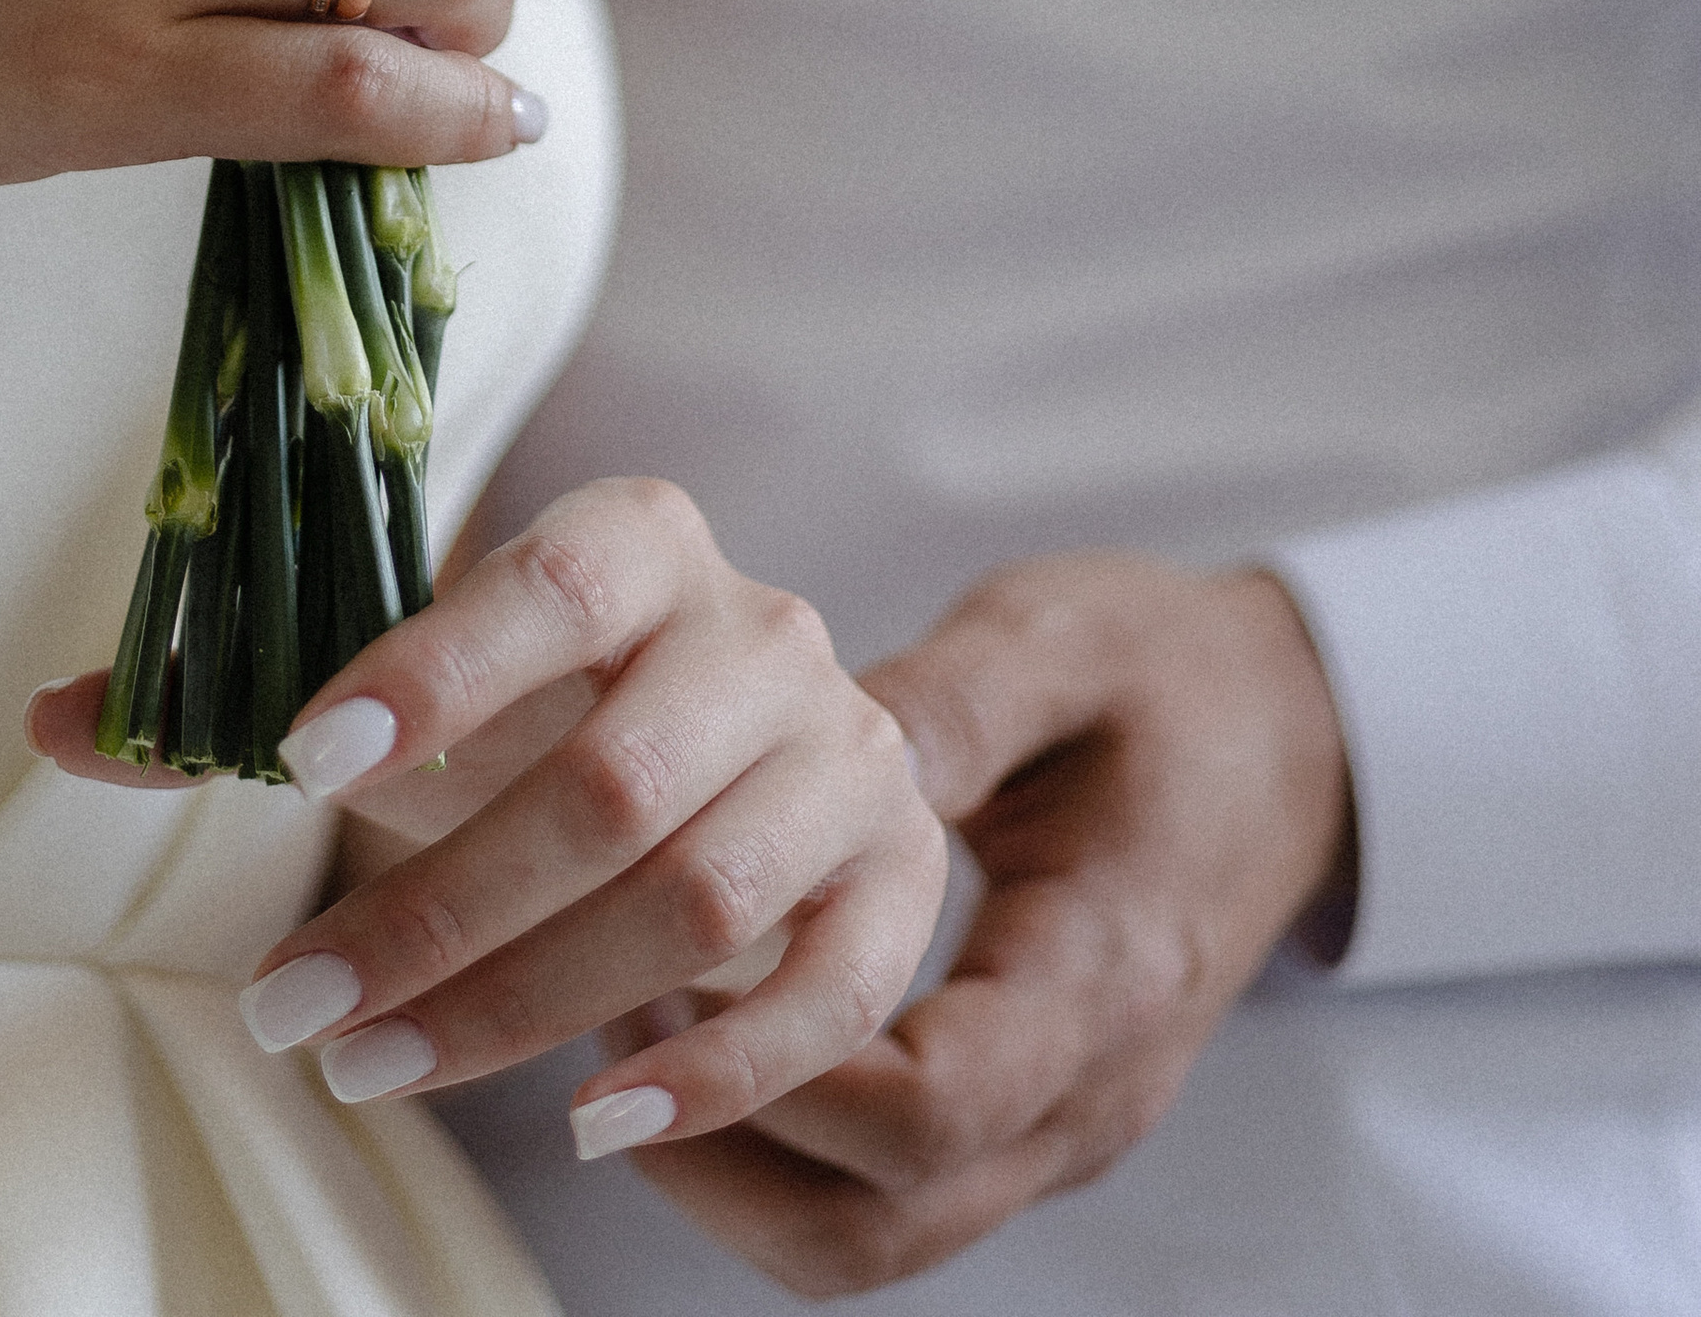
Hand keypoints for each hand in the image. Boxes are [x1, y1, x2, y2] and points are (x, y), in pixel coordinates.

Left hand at [31, 478, 946, 1146]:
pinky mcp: (894, 887)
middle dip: (433, 909)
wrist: (730, 748)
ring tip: (369, 1066)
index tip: (301, 761)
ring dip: (523, 1004)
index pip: (550, 585)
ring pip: (699, 900)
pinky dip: (715, 1075)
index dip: (432, 666)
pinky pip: (825, 998)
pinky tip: (591, 1124)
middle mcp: (761, 631)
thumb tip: (52, 721)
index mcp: (642, 539)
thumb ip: (234, 705)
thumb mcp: (401, 694)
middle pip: (611, 783)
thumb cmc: (530, 714)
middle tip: (285, 1006)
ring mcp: (844, 759)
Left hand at [626, 551, 1353, 1297]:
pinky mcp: (1026, 1118)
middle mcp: (1084, 1094)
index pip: (921, 1113)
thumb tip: (828, 737)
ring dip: (724, 1170)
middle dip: (707, 1154)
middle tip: (586, 1027)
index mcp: (1101, 978)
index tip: (625, 1009)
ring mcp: (1059, 1125)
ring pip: (866, 1242)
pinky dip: (772, 1150)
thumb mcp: (1063, 641)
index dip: (759, 1085)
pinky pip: (885, 1200)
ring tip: (617, 1025)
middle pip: (871, 1229)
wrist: (1298, 735)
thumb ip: (952, 699)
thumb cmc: (1172, 674)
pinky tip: (696, 1026)